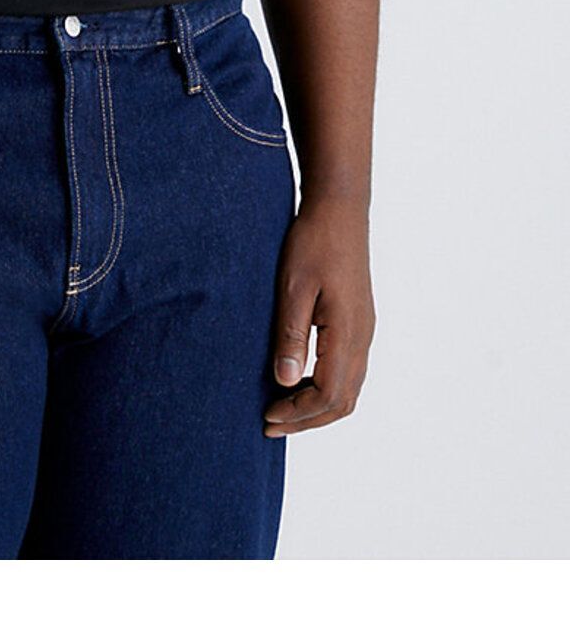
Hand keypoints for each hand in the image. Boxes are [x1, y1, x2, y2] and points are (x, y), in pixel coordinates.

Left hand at [263, 195, 375, 436]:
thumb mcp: (293, 287)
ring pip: (348, 388)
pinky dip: (325, 388)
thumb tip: (285, 382)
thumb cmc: (313, 242)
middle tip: (270, 423)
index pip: (328, 394)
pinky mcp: (359, 321)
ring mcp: (364, 329)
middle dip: (307, 420)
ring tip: (282, 409)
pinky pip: (348, 370)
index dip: (297, 413)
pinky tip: (298, 380)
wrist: (338, 209)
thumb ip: (291, 335)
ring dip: (316, 406)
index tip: (267, 416)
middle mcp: (362, 337)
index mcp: (348, 332)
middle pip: (342, 401)